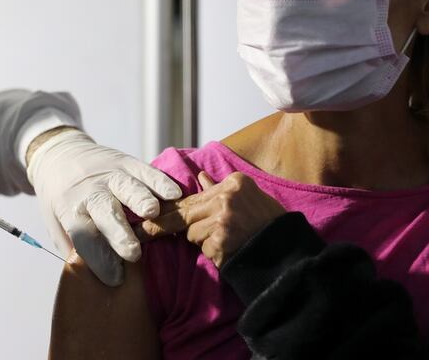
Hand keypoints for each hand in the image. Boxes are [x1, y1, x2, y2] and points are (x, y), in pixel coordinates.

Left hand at [27, 130, 181, 286]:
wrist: (60, 155)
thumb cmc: (62, 200)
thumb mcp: (57, 224)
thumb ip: (75, 250)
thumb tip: (93, 282)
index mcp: (71, 211)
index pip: (83, 236)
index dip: (98, 257)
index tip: (114, 278)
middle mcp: (90, 192)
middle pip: (104, 212)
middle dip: (119, 233)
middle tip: (133, 253)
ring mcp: (109, 175)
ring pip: (127, 188)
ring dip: (140, 200)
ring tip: (153, 213)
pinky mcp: (126, 162)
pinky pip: (145, 171)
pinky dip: (160, 182)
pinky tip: (173, 194)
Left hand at [138, 172, 284, 268]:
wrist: (287, 250)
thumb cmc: (266, 223)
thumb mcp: (247, 196)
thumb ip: (219, 188)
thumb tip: (201, 176)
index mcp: (233, 183)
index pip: (192, 196)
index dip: (170, 208)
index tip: (151, 215)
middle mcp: (226, 198)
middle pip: (184, 212)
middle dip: (161, 224)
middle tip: (141, 232)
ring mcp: (223, 220)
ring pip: (192, 233)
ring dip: (202, 241)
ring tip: (227, 240)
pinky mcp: (221, 241)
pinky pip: (203, 248)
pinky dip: (212, 253)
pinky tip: (228, 250)